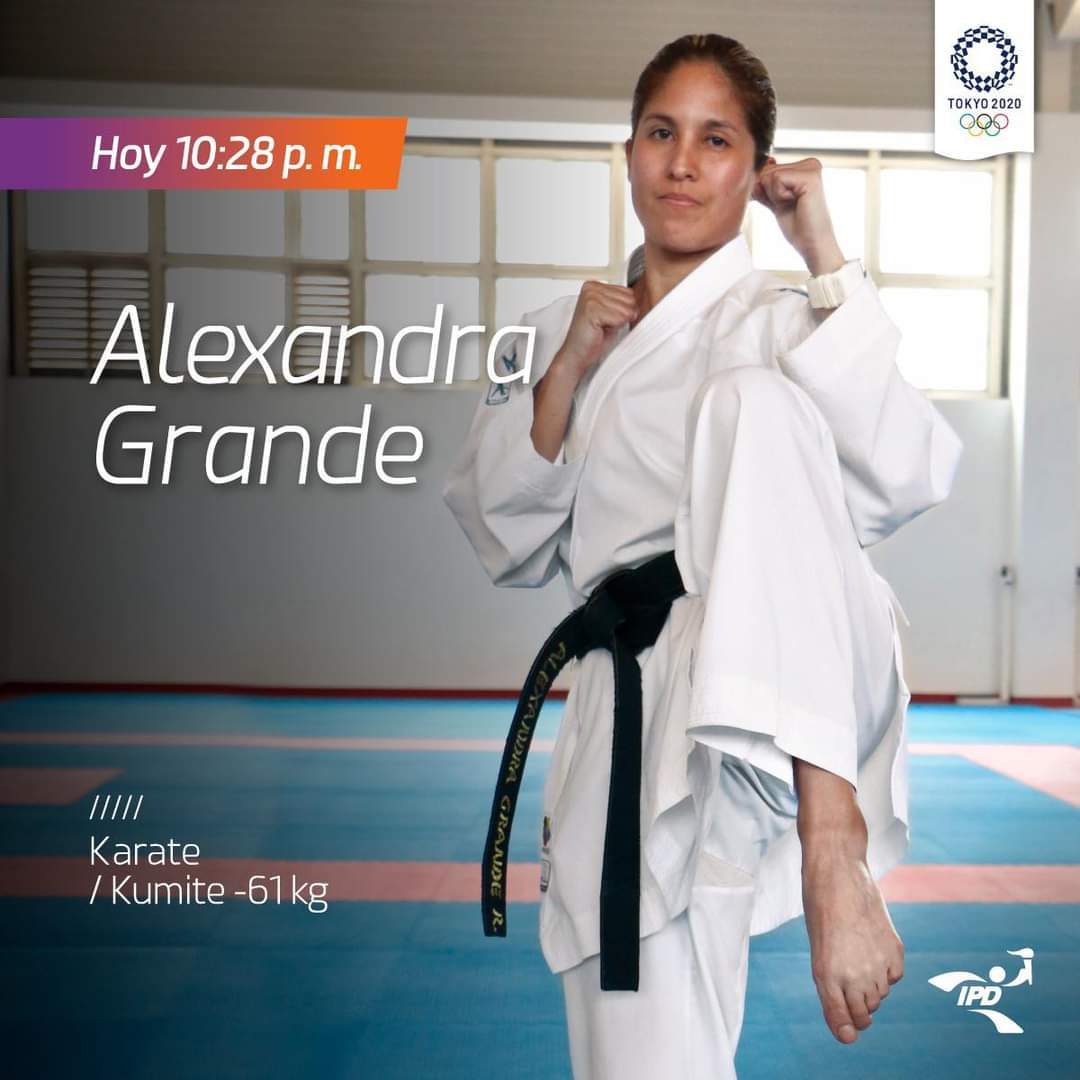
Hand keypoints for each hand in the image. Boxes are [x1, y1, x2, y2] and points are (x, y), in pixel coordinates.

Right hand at [554, 280, 637, 380]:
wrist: (576, 354)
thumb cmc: (593, 337)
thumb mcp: (612, 315)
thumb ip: (623, 303)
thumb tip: (643, 300)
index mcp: (594, 285)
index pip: (629, 292)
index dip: (624, 310)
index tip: (608, 318)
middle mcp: (591, 288)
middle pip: (629, 299)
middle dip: (621, 317)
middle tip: (605, 325)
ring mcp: (590, 297)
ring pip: (626, 309)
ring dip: (617, 323)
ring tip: (601, 327)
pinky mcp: (591, 309)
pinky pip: (619, 317)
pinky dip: (613, 328)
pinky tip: (599, 330)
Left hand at [752, 157, 844, 275]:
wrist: (812, 244)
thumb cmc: (798, 227)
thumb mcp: (776, 202)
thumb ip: (765, 188)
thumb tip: (752, 174)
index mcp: (804, 167)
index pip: (767, 169)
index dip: (767, 192)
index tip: (786, 203)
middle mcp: (810, 163)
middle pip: (767, 170)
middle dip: (770, 193)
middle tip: (790, 205)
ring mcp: (811, 168)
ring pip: (770, 174)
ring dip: (774, 196)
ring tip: (794, 204)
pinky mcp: (810, 177)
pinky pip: (776, 178)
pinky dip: (779, 196)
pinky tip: (795, 203)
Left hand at [801, 845, 904, 1043]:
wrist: (837, 872)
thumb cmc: (820, 908)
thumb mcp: (817, 948)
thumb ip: (831, 986)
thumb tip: (849, 1027)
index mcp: (827, 975)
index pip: (842, 1020)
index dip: (844, 1028)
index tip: (846, 1032)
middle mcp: (854, 976)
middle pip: (864, 1014)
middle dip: (858, 1009)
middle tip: (850, 988)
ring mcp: (877, 965)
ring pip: (880, 996)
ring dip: (871, 987)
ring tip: (857, 958)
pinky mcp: (895, 951)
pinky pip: (894, 976)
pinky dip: (886, 970)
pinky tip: (873, 948)